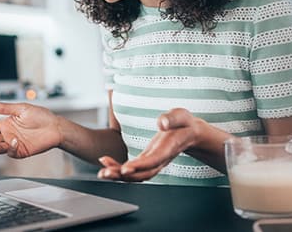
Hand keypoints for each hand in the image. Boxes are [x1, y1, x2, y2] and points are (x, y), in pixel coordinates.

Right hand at [0, 101, 62, 158]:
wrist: (56, 127)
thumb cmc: (41, 116)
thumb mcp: (20, 108)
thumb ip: (3, 108)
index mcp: (5, 124)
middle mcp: (7, 135)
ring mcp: (14, 144)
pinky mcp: (21, 151)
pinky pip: (12, 151)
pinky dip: (11, 147)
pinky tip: (14, 141)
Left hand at [98, 108, 212, 181]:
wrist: (189, 134)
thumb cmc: (184, 124)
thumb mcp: (181, 116)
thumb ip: (172, 118)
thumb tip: (161, 123)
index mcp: (168, 149)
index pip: (153, 161)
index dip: (139, 166)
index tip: (125, 169)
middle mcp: (160, 160)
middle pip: (142, 174)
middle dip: (123, 176)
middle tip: (105, 173)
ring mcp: (153, 163)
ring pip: (136, 175)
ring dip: (118, 176)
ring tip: (102, 173)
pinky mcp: (146, 161)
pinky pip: (132, 170)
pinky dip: (119, 169)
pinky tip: (106, 162)